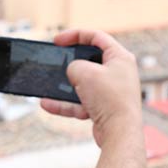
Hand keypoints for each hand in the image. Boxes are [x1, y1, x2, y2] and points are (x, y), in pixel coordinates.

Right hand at [41, 30, 141, 147]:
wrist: (119, 132)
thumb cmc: (109, 99)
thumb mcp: (84, 72)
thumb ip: (73, 65)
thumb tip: (72, 72)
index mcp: (120, 57)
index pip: (96, 37)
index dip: (75, 35)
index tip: (57, 40)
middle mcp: (118, 72)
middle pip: (89, 60)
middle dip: (70, 61)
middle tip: (56, 60)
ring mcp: (111, 91)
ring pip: (83, 83)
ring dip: (64, 85)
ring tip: (48, 84)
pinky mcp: (104, 108)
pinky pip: (80, 102)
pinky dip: (65, 103)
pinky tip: (48, 103)